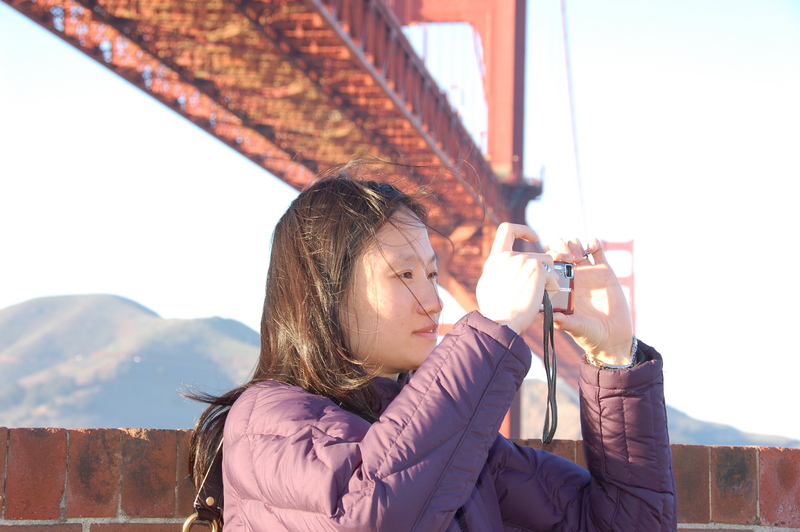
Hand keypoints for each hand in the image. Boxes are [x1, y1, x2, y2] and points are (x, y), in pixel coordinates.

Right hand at [476, 223, 557, 333]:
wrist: (501, 321)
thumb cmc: (495, 311)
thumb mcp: (488, 285)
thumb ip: (498, 272)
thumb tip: (504, 268)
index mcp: (495, 259)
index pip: (507, 229)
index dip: (523, 230)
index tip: (534, 238)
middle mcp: (509, 256)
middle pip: (536, 257)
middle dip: (542, 272)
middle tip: (538, 292)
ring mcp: (524, 261)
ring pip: (548, 266)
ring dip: (547, 281)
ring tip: (537, 298)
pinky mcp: (538, 269)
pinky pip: (553, 278)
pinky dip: (551, 290)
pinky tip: (541, 301)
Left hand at [548, 238, 633, 364]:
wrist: (612, 338)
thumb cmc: (589, 335)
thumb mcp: (575, 328)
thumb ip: (564, 322)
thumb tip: (550, 316)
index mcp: (560, 286)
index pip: (548, 264)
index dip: (548, 258)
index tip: (553, 263)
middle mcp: (572, 277)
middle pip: (559, 250)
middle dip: (560, 247)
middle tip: (566, 257)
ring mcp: (588, 272)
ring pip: (576, 246)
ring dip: (574, 244)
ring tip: (578, 254)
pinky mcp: (605, 271)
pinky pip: (597, 250)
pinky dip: (593, 242)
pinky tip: (592, 247)